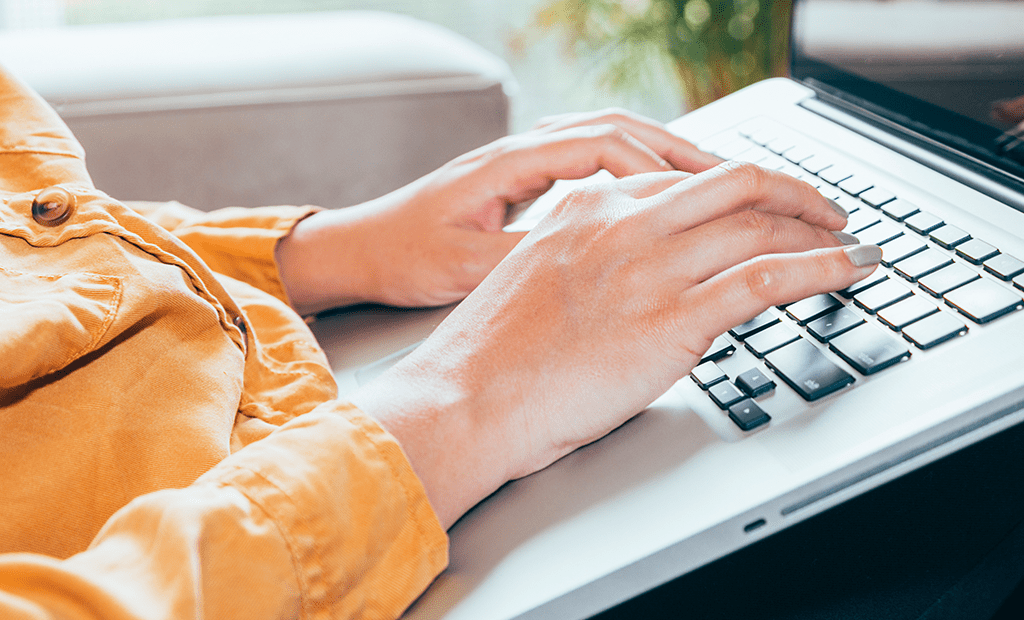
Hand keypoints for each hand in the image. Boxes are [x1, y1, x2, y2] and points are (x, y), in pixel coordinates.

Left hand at [274, 109, 721, 314]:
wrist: (361, 248)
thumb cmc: (402, 255)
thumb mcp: (464, 266)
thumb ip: (525, 257)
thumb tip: (591, 262)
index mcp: (511, 161)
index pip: (606, 145)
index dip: (664, 165)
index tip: (713, 191)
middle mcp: (523, 148)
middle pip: (621, 129)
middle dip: (683, 151)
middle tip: (741, 179)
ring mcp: (524, 159)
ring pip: (611, 140)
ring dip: (664, 157)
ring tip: (718, 184)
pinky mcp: (524, 178)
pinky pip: (594, 161)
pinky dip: (635, 172)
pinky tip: (660, 197)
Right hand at [350, 163, 878, 527]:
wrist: (465, 399)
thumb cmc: (493, 355)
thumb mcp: (543, 279)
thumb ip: (598, 261)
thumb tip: (650, 275)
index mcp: (588, 208)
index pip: (688, 180)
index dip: (743, 189)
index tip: (766, 204)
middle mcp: (623, 224)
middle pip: (736, 184)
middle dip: (796, 194)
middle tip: (826, 213)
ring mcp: (649, 268)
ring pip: (760, 226)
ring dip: (819, 231)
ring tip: (848, 246)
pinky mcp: (671, 320)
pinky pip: (766, 279)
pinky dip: (820, 268)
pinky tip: (847, 270)